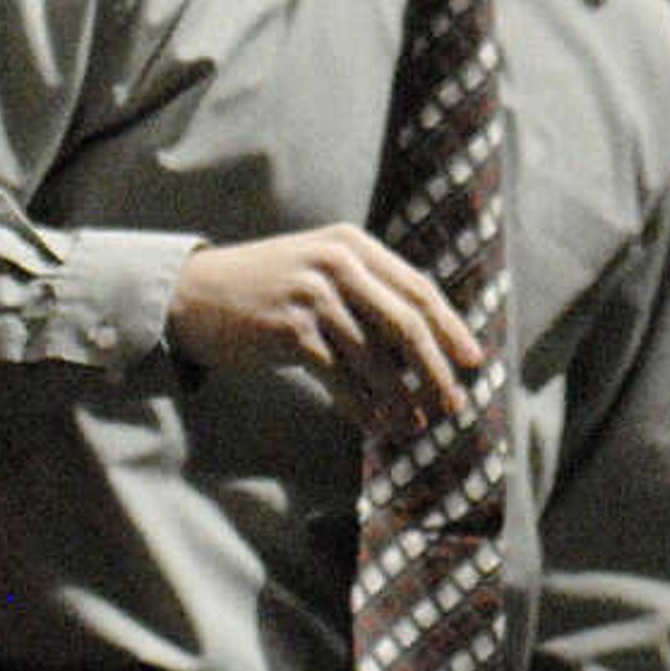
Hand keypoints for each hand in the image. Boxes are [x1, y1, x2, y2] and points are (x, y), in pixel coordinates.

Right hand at [168, 225, 483, 437]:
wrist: (196, 294)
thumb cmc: (269, 289)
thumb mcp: (320, 273)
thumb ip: (368, 297)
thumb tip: (425, 350)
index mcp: (353, 244)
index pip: (418, 288)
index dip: (451, 328)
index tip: (473, 362)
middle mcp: (338, 262)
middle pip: (407, 322)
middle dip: (435, 368)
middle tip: (452, 404)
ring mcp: (314, 294)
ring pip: (376, 357)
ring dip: (400, 398)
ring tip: (414, 425)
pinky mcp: (291, 329)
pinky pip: (341, 377)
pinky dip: (362, 406)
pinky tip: (373, 425)